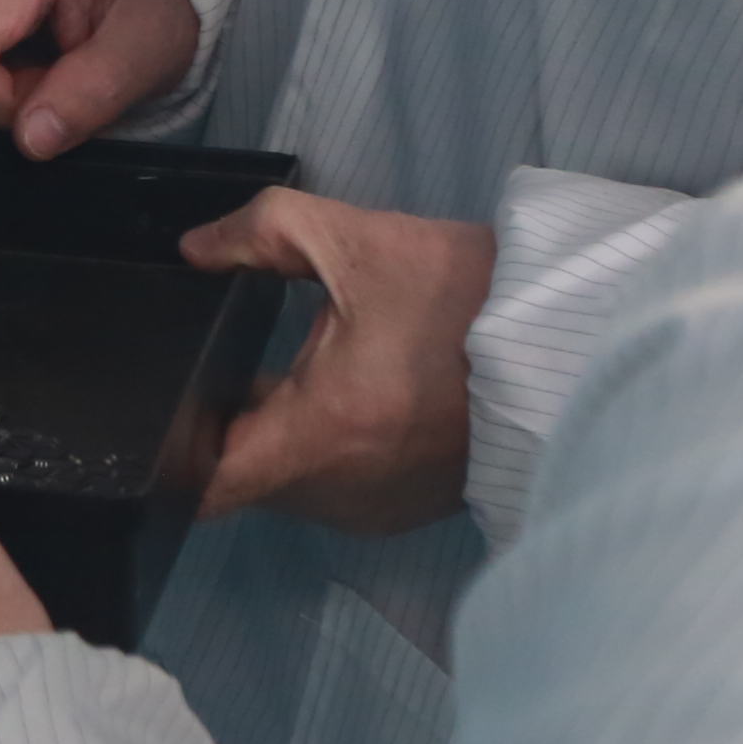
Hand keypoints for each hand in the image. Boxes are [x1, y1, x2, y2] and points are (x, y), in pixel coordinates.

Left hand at [178, 190, 493, 535]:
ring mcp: (380, 510)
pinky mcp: (411, 507)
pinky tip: (348, 393)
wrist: (574, 340)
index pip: (206, 482)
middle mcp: (344, 494)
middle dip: (231, 425)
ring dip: (282, 436)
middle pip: (243, 477)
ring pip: (289, 483)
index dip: (170, 445)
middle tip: (234, 360)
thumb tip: (196, 249)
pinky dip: (328, 449)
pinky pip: (337, 487)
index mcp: (323, 435)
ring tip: (300, 371)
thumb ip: (260, 233)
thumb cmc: (469, 295)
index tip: (168, 398)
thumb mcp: (356, 239)